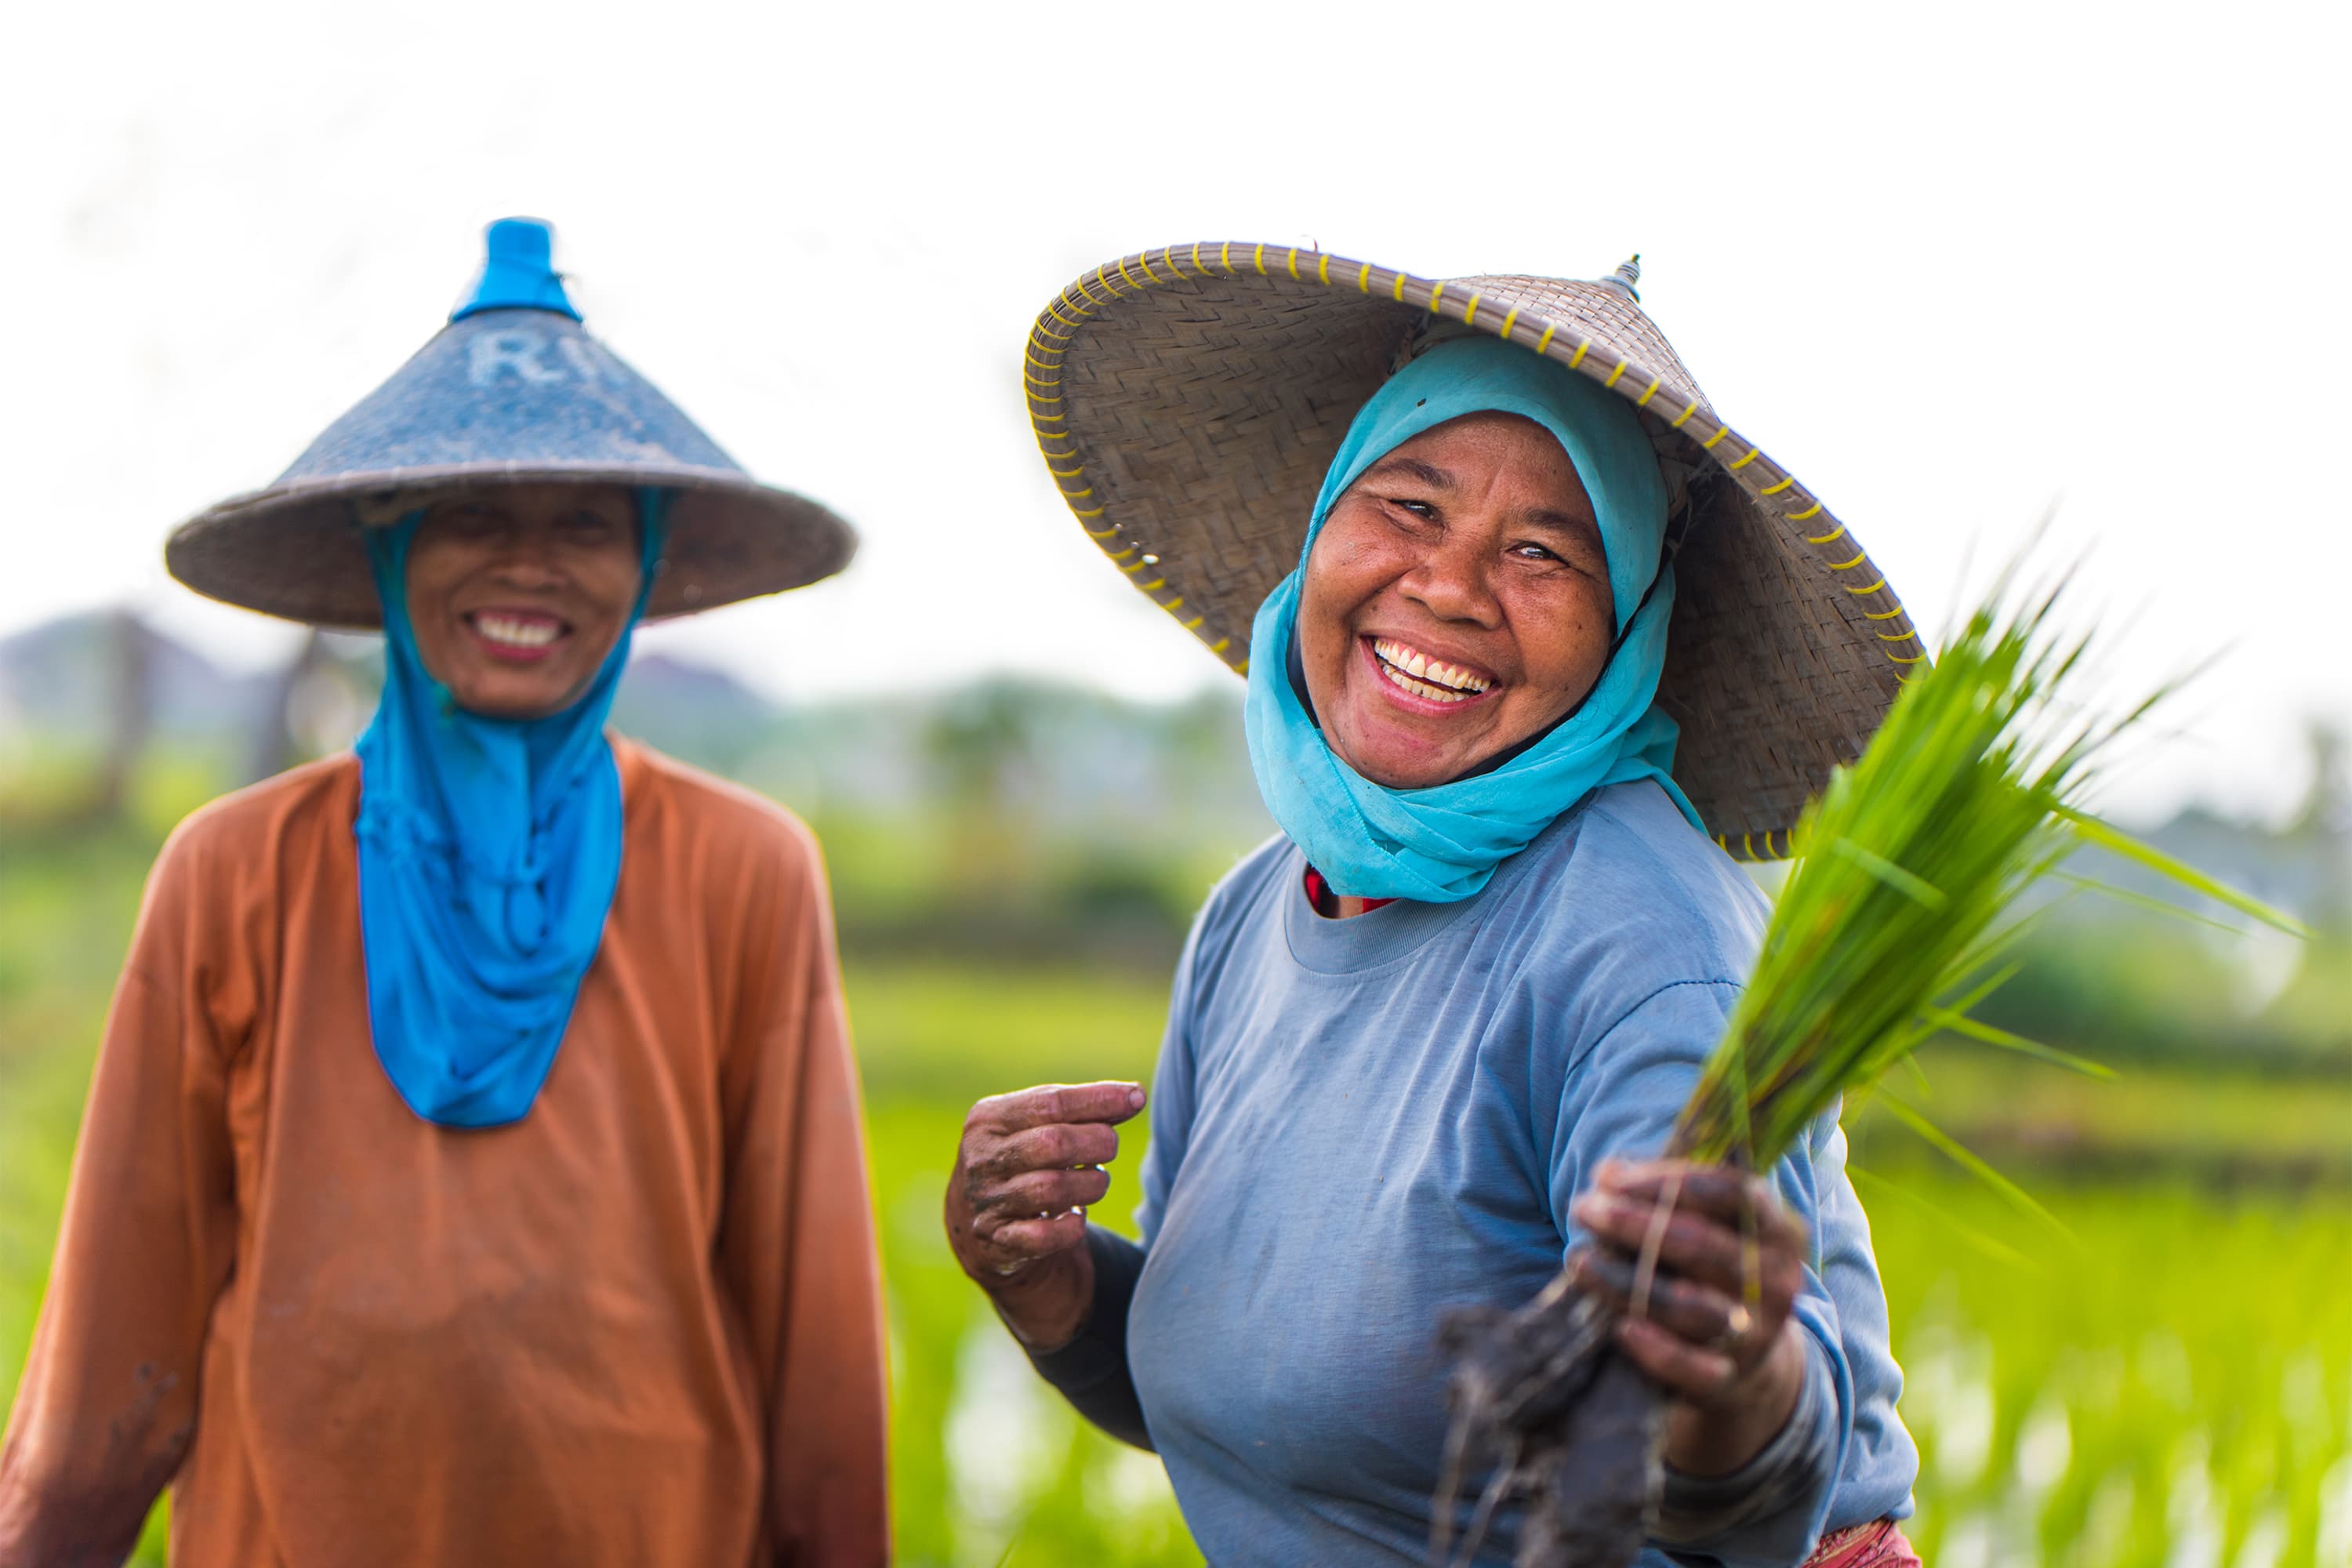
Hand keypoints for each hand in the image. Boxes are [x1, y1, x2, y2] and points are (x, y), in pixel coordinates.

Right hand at [944, 1081, 1146, 1348]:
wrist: (977, 1221)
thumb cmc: (1022, 1160)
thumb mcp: (1038, 1126)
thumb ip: (1081, 1111)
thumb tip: (1134, 1097)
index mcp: (989, 1118)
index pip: (1051, 1102)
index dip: (1099, 1100)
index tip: (1136, 1098)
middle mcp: (982, 1158)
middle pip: (1053, 1143)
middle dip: (1096, 1143)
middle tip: (1110, 1147)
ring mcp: (987, 1202)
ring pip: (1052, 1189)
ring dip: (1091, 1184)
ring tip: (1097, 1180)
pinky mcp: (997, 1242)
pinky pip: (1044, 1237)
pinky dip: (1071, 1227)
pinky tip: (1077, 1216)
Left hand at [1567, 1157, 1809, 1475]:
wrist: (1750, 1355)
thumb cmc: (1714, 1268)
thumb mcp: (1712, 1225)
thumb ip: (1668, 1195)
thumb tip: (1608, 1175)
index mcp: (1779, 1231)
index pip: (1731, 1191)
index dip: (1667, 1180)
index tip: (1609, 1178)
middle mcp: (1776, 1281)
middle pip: (1701, 1244)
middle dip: (1632, 1223)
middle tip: (1583, 1209)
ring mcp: (1755, 1333)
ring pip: (1688, 1304)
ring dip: (1624, 1280)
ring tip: (1579, 1260)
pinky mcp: (1728, 1377)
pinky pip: (1692, 1367)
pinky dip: (1656, 1350)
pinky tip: (1620, 1327)